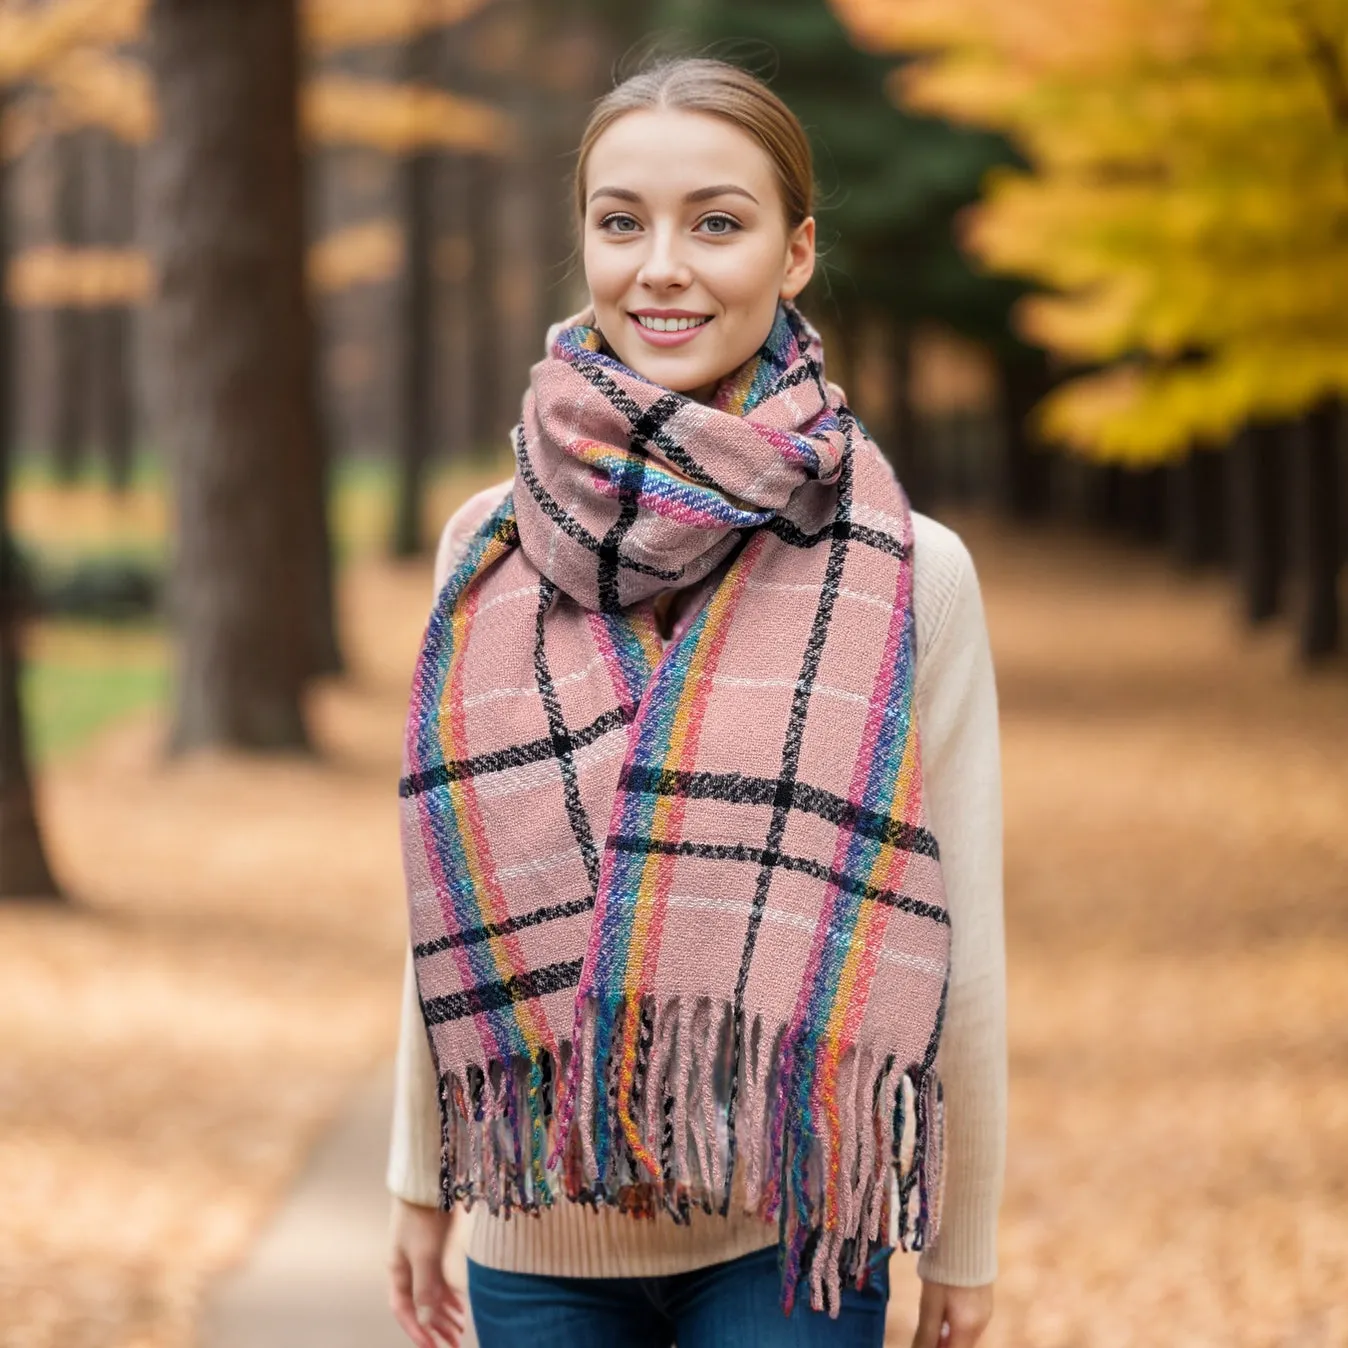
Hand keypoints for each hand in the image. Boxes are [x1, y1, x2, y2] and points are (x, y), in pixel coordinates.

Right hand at [388, 1197, 466, 1346]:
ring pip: (432, 1295)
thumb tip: (425, 1315)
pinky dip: (450, 1296)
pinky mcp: (435, 1248)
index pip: (404, 1310)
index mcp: (398, 1271)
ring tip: (459, 1332)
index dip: (416, 1331)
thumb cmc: (421, 1215)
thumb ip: (424, 1285)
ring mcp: (422, 1259)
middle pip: (420, 1306)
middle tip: (452, 1345)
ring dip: (444, 1314)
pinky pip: (441, 1280)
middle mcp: (408, 1269)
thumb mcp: (423, 1253)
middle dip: (435, 1328)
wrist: (429, 1180)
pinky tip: (460, 1307)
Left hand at [911, 1278, 993, 1347]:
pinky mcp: (984, 1301)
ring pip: (965, 1336)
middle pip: (960, 1346)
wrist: (967, 1240)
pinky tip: (943, 1312)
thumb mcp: (930, 1303)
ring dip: (948, 1336)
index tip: (924, 1343)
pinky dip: (956, 1324)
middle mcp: (981, 1325)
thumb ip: (926, 1333)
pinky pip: (969, 1322)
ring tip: (930, 1323)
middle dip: (942, 1345)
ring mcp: (985, 1312)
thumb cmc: (945, 1272)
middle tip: (923, 1335)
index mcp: (968, 1329)